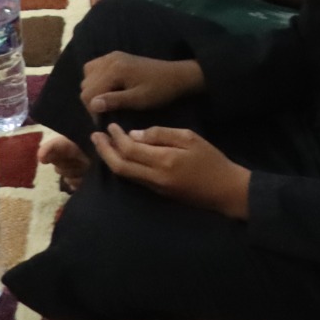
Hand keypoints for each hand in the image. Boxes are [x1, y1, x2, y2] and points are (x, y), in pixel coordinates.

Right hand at [78, 51, 203, 118]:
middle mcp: (109, 59)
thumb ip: (115, 101)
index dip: (93, 111)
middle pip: (86, 84)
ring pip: (87, 76)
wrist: (176, 76)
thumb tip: (92, 104)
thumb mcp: (139, 100)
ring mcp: (112, 56)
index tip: (104, 122)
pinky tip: (107, 90)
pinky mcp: (115, 57)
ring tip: (106, 102)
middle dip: (92, 101)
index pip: (89, 92)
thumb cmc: (160, 90)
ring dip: (93, 90)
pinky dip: (96, 80)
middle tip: (106, 114)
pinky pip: (94, 68)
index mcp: (115, 70)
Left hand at [91, 123, 250, 217]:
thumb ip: (162, 134)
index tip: (110, 125)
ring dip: (110, 159)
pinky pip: (134, 179)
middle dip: (104, 151)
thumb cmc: (211, 160)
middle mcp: (154, 177)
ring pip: (124, 175)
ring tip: (102, 145)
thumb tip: (135, 134)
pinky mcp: (157, 193)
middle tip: (95, 136)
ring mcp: (155, 188)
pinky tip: (119, 156)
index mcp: (163, 160)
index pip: (130, 149)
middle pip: (120, 166)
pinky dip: (122, 166)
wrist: (224, 191)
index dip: (116, 137)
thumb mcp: (190, 138)